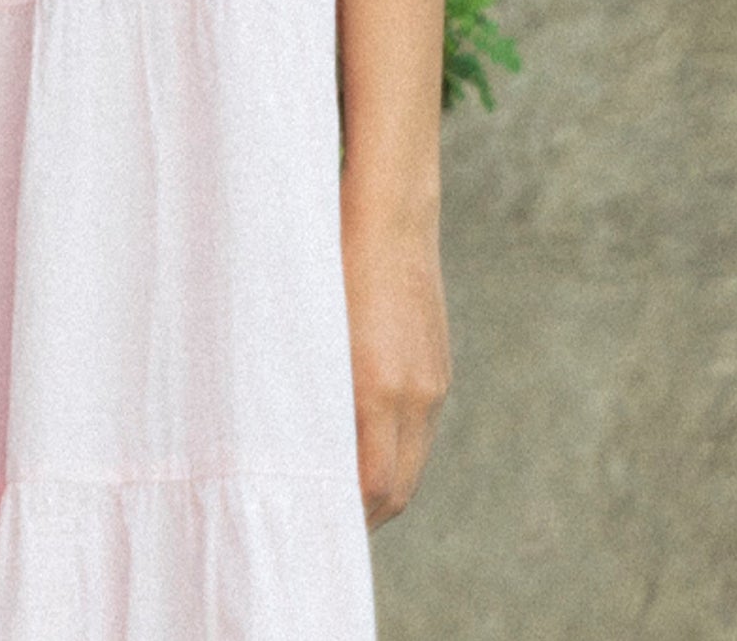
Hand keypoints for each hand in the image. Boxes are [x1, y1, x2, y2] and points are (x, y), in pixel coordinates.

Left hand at [339, 197, 451, 528]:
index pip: (373, 487)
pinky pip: (419, 427)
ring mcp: (433, 380)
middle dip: (366, 513)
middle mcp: (413, 392)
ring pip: (412, 459)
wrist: (389, 213)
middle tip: (324, 519)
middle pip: (398, 488)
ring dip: (382, 480)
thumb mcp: (309, 327)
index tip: (316, 524)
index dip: (347, 516)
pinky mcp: (438, 365)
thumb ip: (310, 389)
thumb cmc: (328, 262)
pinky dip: (394, 446)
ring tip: (338, 482)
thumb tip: (297, 445)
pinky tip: (362, 434)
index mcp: (375, 386)